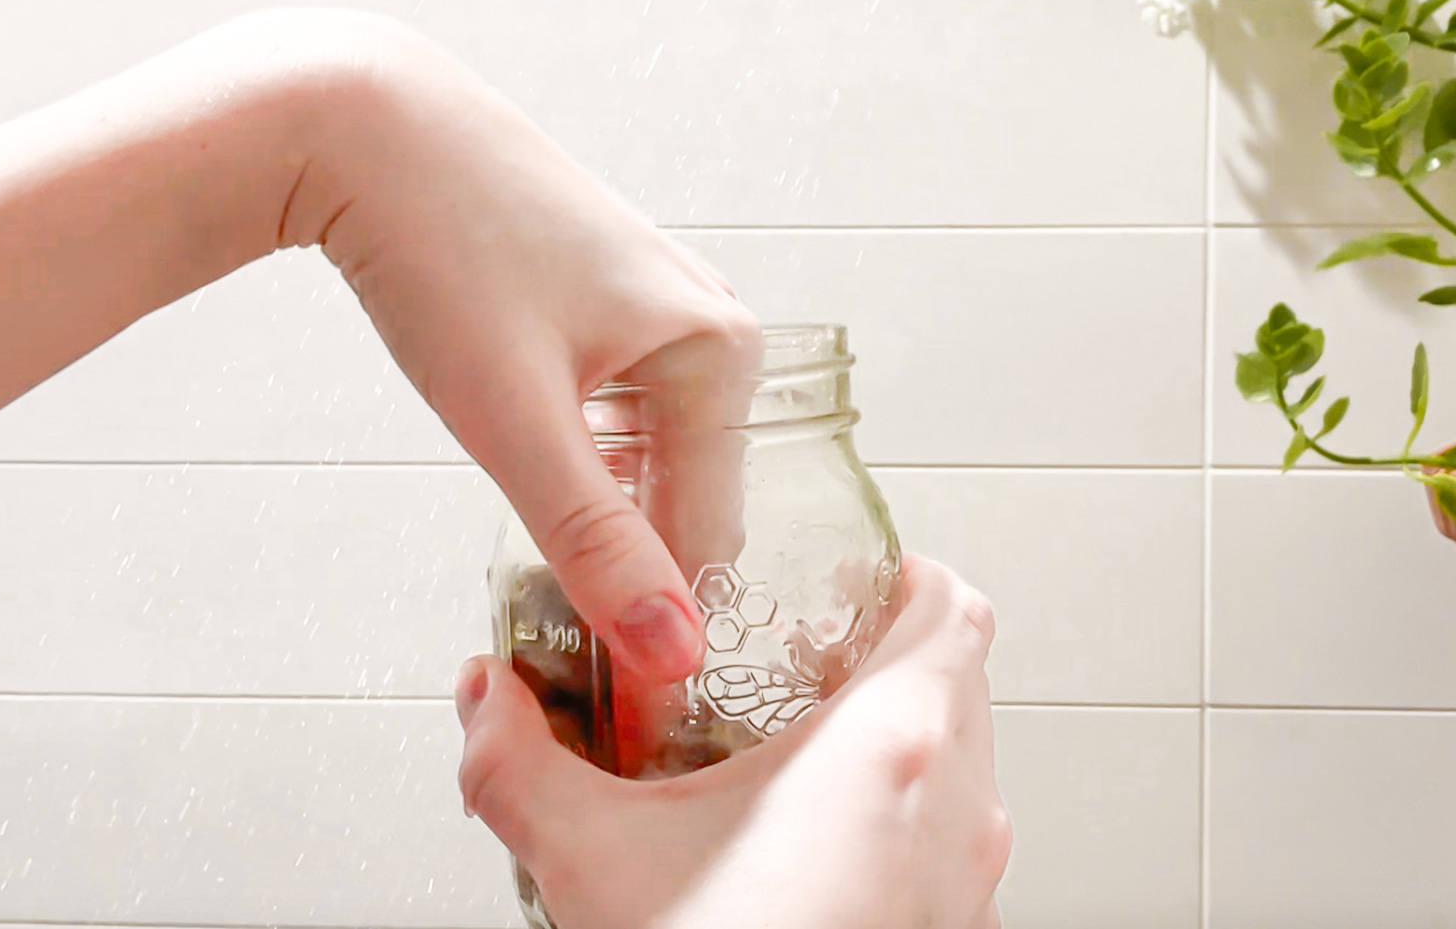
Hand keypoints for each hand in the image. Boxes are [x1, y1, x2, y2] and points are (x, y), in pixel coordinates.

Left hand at [0, 6, 756, 687]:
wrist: (361, 122)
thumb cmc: (440, 253)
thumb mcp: (515, 419)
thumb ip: (596, 544)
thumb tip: (673, 658)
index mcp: (721, 350)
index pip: (709, 539)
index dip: (653, 626)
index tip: (606, 708)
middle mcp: (714, 323)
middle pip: (684, 498)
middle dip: (625, 568)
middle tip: (549, 638)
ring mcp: (663, 304)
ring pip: (646, 457)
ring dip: (597, 515)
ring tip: (528, 559)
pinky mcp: (608, 295)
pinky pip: (616, 411)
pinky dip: (577, 458)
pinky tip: (520, 459)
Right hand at [454, 554, 1012, 928]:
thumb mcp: (589, 856)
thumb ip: (519, 761)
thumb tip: (485, 700)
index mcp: (892, 746)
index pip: (955, 608)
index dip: (911, 576)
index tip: (858, 576)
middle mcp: (956, 807)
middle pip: (961, 681)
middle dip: (889, 659)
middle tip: (810, 661)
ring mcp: (970, 881)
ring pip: (965, 769)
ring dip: (903, 745)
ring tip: (808, 757)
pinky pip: (953, 849)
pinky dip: (908, 827)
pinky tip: (820, 852)